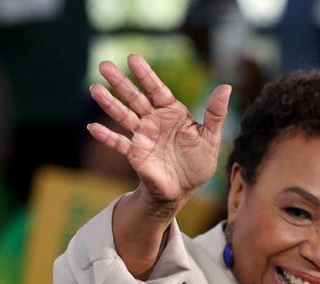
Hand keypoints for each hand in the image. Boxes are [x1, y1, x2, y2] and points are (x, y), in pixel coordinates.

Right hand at [87, 54, 231, 207]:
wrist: (184, 189)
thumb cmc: (197, 163)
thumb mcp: (210, 138)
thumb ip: (215, 114)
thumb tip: (226, 87)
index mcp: (172, 112)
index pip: (157, 89)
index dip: (145, 75)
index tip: (132, 58)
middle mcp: (154, 120)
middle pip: (135, 98)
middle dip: (120, 82)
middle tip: (103, 65)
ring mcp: (142, 136)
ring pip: (123, 116)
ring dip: (109, 103)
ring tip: (94, 88)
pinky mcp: (135, 154)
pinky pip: (119, 143)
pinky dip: (106, 136)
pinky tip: (92, 128)